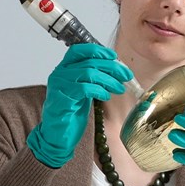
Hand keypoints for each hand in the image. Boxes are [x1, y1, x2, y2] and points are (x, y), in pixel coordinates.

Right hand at [27, 44, 132, 167]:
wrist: (58, 136)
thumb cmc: (71, 113)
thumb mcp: (84, 91)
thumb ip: (94, 78)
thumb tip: (117, 69)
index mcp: (64, 69)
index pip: (80, 50)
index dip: (98, 51)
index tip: (114, 56)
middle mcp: (59, 74)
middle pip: (89, 62)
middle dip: (111, 68)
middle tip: (126, 76)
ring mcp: (58, 86)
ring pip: (88, 73)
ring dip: (108, 80)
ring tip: (119, 88)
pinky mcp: (61, 100)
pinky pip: (84, 89)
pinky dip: (99, 90)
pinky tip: (106, 96)